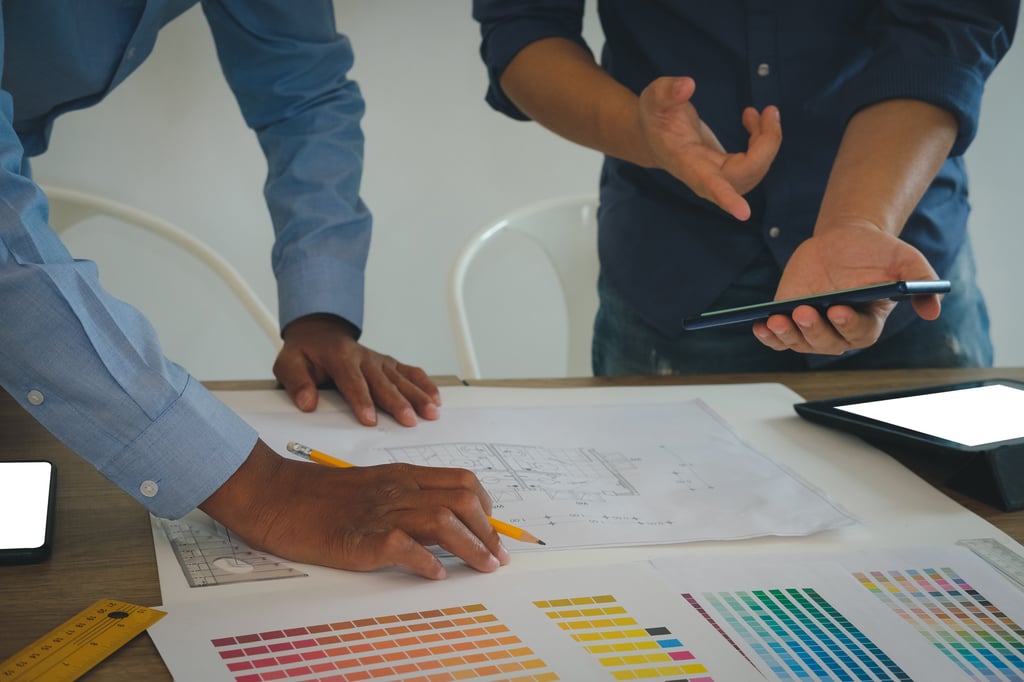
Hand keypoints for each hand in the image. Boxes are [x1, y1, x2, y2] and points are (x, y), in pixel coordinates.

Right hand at [199, 440, 509, 578]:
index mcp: (402, 475)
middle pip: (463, 499)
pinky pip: (405, 546)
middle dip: (489, 530)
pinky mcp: (361, 536)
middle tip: (497, 556)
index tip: (492, 531)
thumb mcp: (369, 486)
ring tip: (484, 567)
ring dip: (472, 547)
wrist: (272, 494)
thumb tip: (437, 520)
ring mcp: (381, 510)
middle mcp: (398, 489)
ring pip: (444, 520)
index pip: (462, 481)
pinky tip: (435, 574)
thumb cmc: (316, 495)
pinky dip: (427, 562)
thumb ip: (401, 497)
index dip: (486, 507)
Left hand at [273, 313, 440, 426]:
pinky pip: (410, 372)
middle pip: (384, 383)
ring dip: (418, 395)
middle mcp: (365, 357)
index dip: (362, 401)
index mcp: (340, 357)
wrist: (320, 333)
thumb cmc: (305, 352)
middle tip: (410, 420)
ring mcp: (380, 360)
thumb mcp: (288, 363)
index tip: (370, 420)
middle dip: (398, 403)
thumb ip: (297, 382)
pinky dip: (425, 384)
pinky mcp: (389, 364)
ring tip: (432, 412)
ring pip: (402, 379)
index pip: (353, 381)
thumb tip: (307, 403)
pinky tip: (436, 398)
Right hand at [637, 76, 780, 220]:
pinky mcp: (728, 171)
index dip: (726, 198)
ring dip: (768, 142)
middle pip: (744, 176)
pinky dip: (764, 141)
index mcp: (686, 162)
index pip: (707, 183)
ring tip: (761, 112)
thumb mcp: (654, 98)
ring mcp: (718, 176)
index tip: (743, 213)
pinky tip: (754, 119)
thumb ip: (668, 91)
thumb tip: (688, 85)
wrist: (653, 137)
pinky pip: (756, 164)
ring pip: (755, 172)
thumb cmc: (655, 118)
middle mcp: (704, 177)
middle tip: (768, 111)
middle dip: (766, 146)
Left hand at [753, 219, 941, 354]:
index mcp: (868, 323)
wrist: (845, 241)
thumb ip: (922, 282)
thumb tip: (933, 310)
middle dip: (813, 329)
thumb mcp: (905, 261)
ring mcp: (813, 328)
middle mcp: (839, 332)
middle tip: (803, 311)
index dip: (847, 324)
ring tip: (775, 320)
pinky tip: (758, 325)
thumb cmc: (877, 253)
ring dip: (786, 334)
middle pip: (825, 341)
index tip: (837, 310)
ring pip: (799, 342)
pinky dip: (768, 334)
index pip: (858, 332)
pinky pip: (778, 337)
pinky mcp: (790, 320)